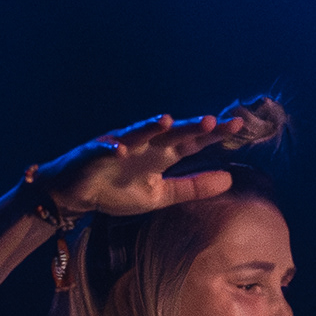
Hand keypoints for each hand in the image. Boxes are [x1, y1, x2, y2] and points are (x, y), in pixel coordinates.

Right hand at [29, 101, 283, 220]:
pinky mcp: (95, 153)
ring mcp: (121, 145)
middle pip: (173, 133)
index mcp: (163, 155)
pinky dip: (112, 148)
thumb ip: (193, 188)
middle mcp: (146, 145)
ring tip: (169, 121)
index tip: (239, 127)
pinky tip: (122, 149)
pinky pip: (104, 149)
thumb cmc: (118, 190)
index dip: (214, 134)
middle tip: (213, 120)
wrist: (76, 193)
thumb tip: (229, 179)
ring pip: (139, 134)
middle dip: (191, 126)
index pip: (194, 142)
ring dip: (152, 127)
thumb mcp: (160, 195)